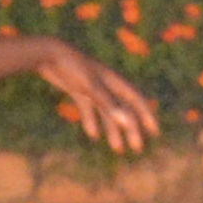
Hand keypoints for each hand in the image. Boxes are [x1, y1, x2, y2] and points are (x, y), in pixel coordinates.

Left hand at [27, 41, 160, 152]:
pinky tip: (92, 135)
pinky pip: (89, 108)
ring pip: (106, 112)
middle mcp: (105, 84)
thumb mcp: (91, 86)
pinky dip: (91, 121)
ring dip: (113, 130)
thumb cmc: (72, 67)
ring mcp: (91, 87)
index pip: (135, 99)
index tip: (154, 131)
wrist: (47, 53)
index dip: (146, 114)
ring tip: (117, 149)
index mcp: (113, 80)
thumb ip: (109, 103)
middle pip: (123, 109)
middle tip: (137, 148)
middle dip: (131, 128)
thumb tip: (127, 121)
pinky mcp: (78, 89)